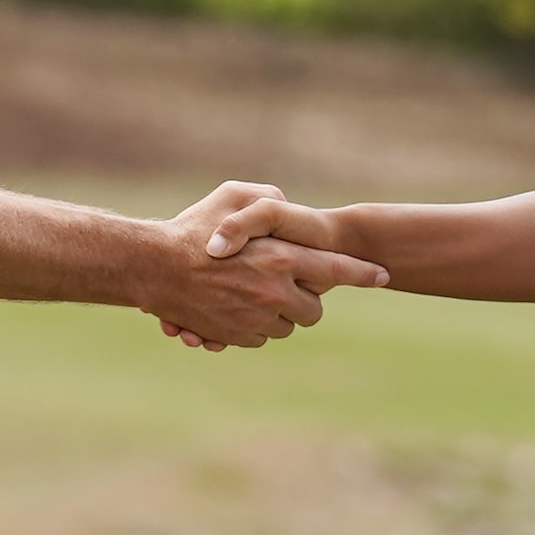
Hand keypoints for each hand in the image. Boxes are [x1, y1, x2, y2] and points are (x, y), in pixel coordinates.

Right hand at [145, 183, 384, 350]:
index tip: (384, 275)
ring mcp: (257, 319)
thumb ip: (266, 199)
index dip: (364, 273)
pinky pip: (260, 338)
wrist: (151, 268)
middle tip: (284, 285)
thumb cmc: (190, 229)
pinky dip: (251, 327)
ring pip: (286, 326)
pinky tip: (230, 308)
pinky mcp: (237, 337)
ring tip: (249, 293)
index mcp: (281, 257)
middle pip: (313, 310)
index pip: (337, 268)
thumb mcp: (229, 196)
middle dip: (303, 300)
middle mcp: (275, 292)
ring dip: (276, 313)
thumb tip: (288, 204)